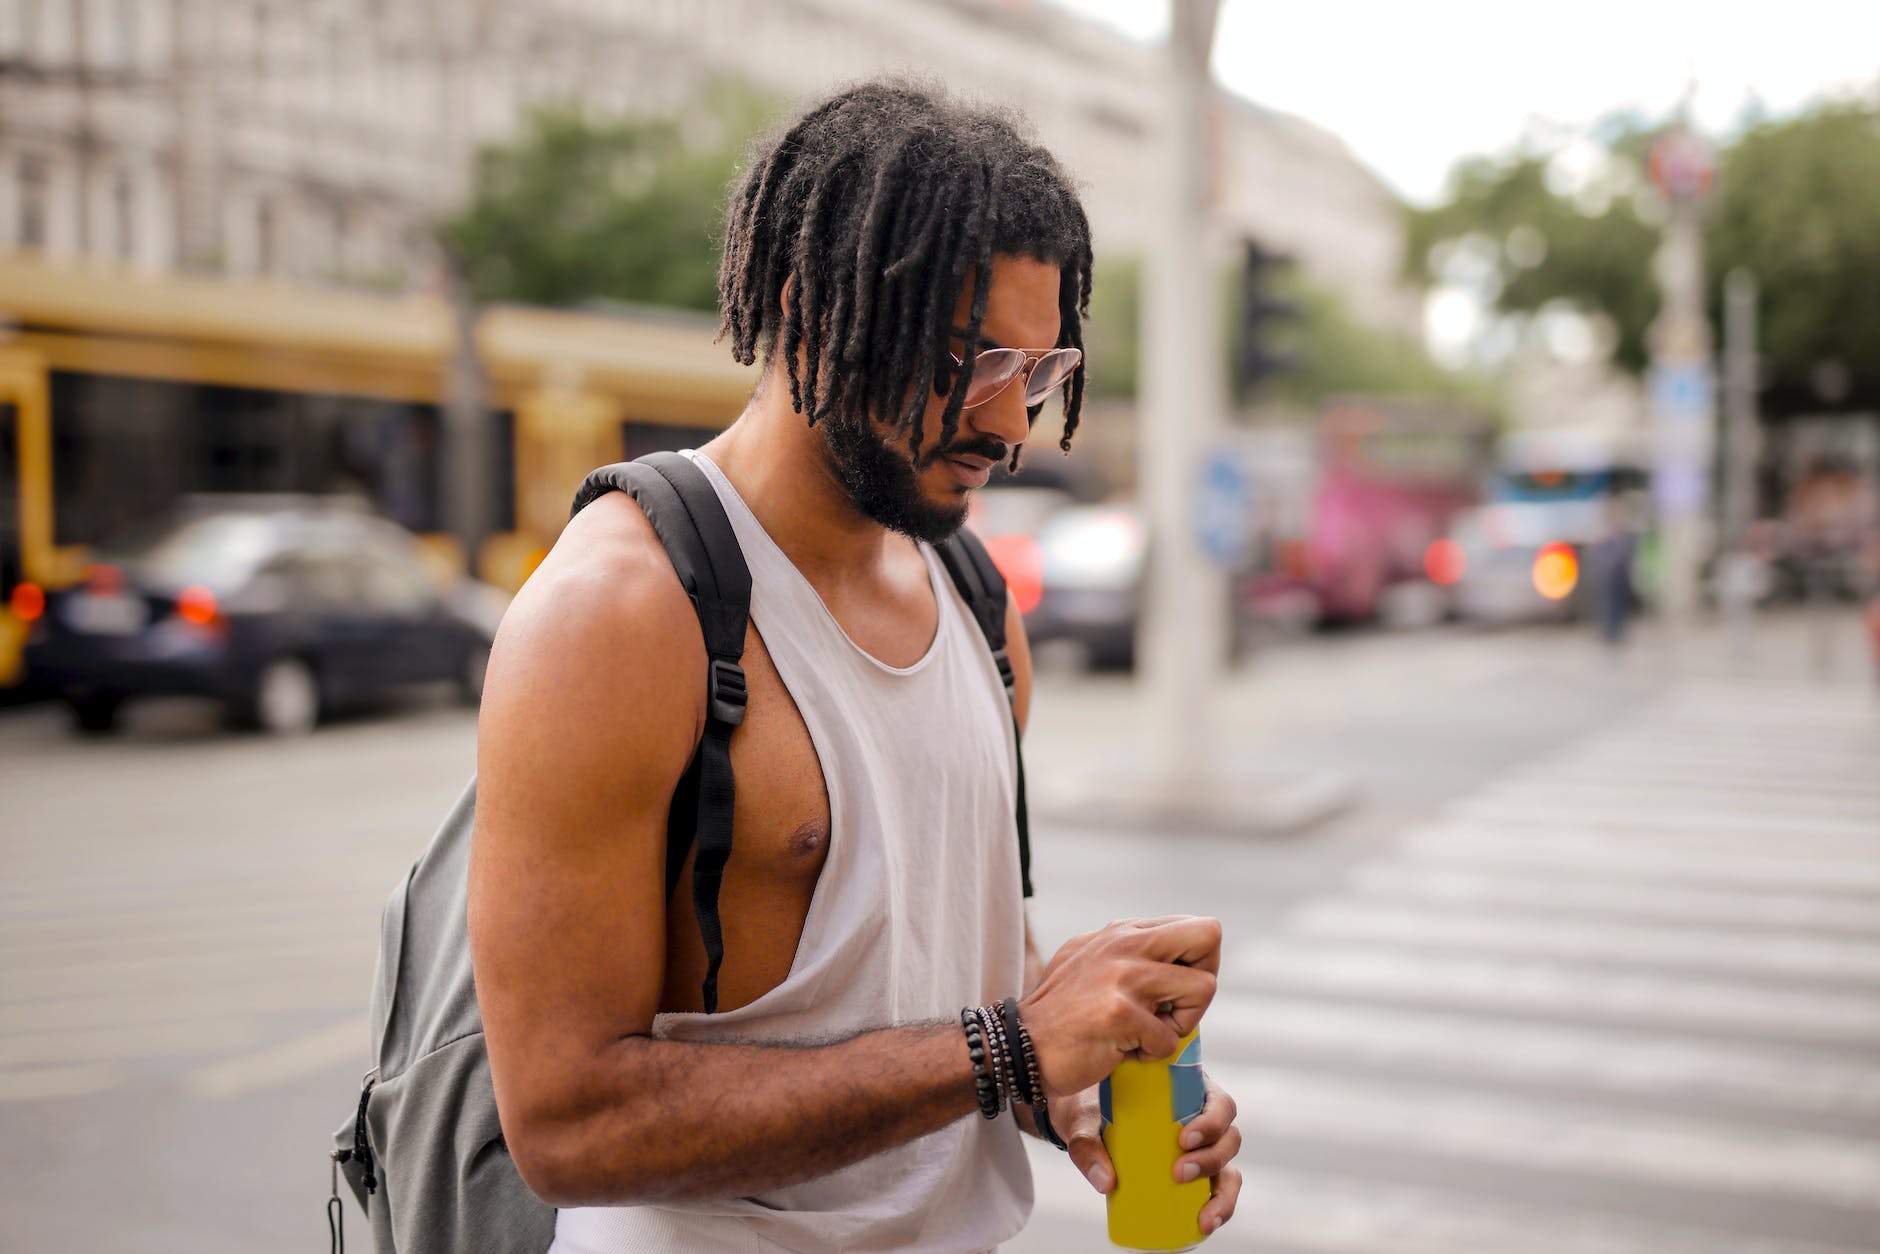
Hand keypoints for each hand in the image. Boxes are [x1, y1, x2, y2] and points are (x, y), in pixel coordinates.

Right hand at [1019, 916, 1220, 1097]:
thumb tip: (1178, 956)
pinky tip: (1120, 1052)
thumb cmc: (1061, 1014)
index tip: (1172, 992)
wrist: (1018, 1047)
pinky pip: (1171, 1039)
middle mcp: (1125, 942)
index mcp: (1122, 931)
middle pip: (1209, 936)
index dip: (1198, 964)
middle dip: (1204, 979)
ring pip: (1204, 988)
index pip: (1196, 927)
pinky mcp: (1120, 1012)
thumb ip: (1130, 952)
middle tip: (1175, 1009)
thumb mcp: (1092, 961)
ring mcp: (1123, 974)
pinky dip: (1150, 1056)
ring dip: (1182, 1024)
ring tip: (1146, 1035)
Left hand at [1057, 1073, 1242, 1237]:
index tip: (1183, 1138)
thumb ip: (1087, 1146)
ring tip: (1202, 1215)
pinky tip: (1205, 1223)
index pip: (1217, 1102)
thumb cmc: (1093, 1112)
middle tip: (1179, 1173)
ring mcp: (1202, 1146)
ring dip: (1221, 1192)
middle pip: (1229, 1135)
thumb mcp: (1085, 1121)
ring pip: (1228, 1166)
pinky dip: (1219, 1207)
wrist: (1086, 1123)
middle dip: (1211, 1158)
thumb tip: (1106, 1182)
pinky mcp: (1197, 1172)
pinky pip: (1219, 1189)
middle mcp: (1201, 1117)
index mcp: (1186, 1091)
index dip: (1211, 1121)